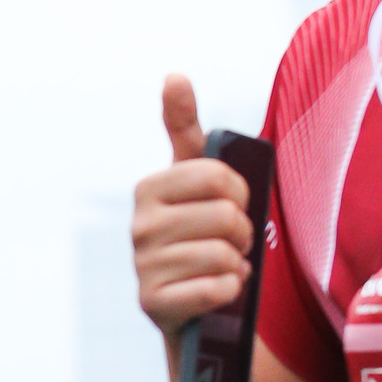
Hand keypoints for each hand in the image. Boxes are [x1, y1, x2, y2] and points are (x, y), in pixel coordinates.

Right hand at [131, 76, 254, 340]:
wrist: (191, 306)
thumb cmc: (200, 235)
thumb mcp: (195, 182)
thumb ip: (185, 130)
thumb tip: (173, 74)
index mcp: (150, 188)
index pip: (220, 178)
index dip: (241, 195)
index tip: (232, 206)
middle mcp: (139, 226)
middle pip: (225, 217)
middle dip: (242, 234)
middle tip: (231, 244)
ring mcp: (143, 267)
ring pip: (223, 255)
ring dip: (237, 266)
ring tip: (223, 268)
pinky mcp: (153, 305)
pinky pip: (215, 289)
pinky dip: (230, 292)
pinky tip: (219, 292)